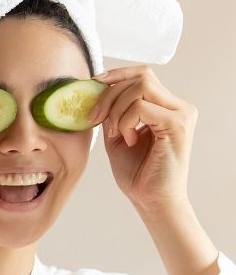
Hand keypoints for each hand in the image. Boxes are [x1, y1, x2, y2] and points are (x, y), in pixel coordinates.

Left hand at [91, 65, 197, 213]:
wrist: (151, 200)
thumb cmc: (137, 173)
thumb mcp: (116, 135)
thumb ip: (112, 113)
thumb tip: (95, 90)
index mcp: (166, 106)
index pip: (143, 74)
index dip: (116, 75)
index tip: (92, 84)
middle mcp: (178, 106)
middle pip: (141, 76)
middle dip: (109, 94)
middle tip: (96, 119)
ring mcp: (181, 114)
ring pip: (141, 87)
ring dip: (116, 110)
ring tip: (115, 134)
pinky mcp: (178, 125)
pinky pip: (142, 107)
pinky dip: (125, 121)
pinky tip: (127, 140)